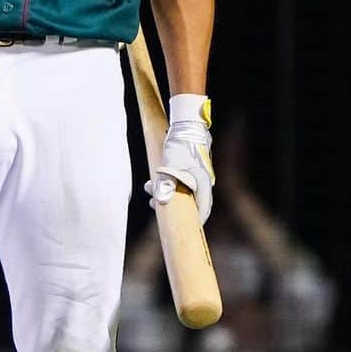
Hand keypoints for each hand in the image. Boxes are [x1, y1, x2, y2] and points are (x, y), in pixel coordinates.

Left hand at [145, 94, 214, 223]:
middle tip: (152, 203)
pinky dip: (167, 181)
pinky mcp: (190, 166)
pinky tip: (155, 177)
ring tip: (147, 187)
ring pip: (181, 188)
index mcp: (203, 184)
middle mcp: (202, 181)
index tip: (183, 229)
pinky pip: (179, 179)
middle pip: (189, 200)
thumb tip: (160, 201)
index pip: (202, 210)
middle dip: (170, 203)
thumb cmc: (181, 144)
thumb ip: (165, 184)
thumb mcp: (170, 165)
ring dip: (165, 190)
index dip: (193, 221)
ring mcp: (197, 173)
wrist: (186, 122)